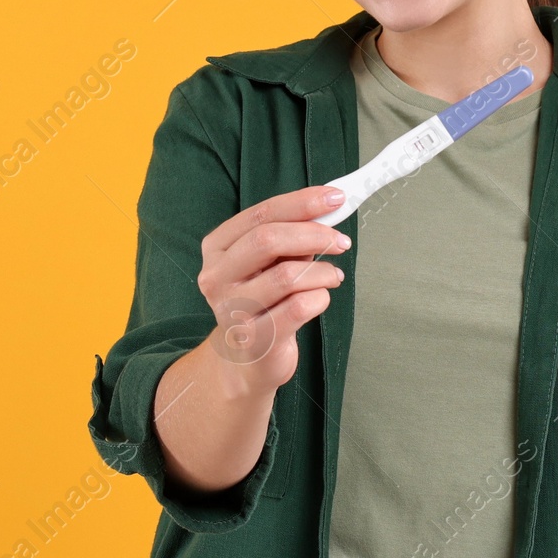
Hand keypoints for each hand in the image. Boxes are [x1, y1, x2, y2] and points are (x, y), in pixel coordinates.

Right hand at [195, 185, 348, 397]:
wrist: (249, 359)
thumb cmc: (264, 300)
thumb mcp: (270, 262)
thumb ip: (291, 236)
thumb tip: (328, 208)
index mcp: (217, 248)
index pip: (261, 214)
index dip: (302, 202)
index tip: (335, 197)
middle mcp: (216, 277)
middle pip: (268, 240)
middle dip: (314, 234)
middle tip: (341, 241)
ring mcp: (232, 310)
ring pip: (288, 275)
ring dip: (321, 271)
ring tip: (332, 275)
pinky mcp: (255, 339)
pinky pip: (300, 307)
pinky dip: (321, 297)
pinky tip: (321, 297)